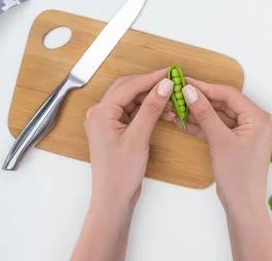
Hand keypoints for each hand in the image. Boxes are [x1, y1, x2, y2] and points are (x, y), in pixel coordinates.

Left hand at [84, 69, 173, 207]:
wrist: (113, 199)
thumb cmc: (120, 173)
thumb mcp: (138, 137)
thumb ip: (151, 108)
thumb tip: (163, 86)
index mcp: (101, 113)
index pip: (129, 86)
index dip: (151, 78)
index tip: (170, 73)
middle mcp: (100, 114)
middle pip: (128, 89)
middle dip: (150, 85)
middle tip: (172, 82)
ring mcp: (106, 122)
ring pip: (131, 100)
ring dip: (150, 98)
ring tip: (171, 99)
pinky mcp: (115, 130)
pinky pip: (132, 112)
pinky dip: (147, 110)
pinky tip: (163, 111)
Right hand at [163, 79, 271, 209]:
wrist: (242, 204)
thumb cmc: (238, 175)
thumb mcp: (219, 140)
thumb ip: (205, 113)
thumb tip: (191, 91)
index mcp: (259, 117)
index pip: (230, 94)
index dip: (206, 88)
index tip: (187, 82)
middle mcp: (256, 121)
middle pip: (224, 103)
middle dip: (201, 100)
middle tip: (180, 93)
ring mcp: (247, 132)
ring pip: (220, 115)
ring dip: (200, 113)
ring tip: (178, 106)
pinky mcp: (238, 141)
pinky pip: (220, 127)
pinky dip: (204, 125)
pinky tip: (185, 121)